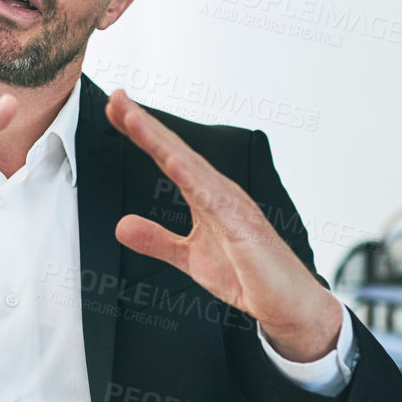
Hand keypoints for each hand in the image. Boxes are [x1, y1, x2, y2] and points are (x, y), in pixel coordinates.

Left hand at [107, 90, 341, 361]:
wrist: (286, 303)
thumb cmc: (247, 274)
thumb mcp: (189, 257)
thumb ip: (157, 240)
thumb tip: (121, 226)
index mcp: (205, 195)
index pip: (168, 158)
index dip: (142, 133)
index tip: (115, 109)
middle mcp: (219, 192)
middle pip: (176, 152)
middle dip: (146, 125)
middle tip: (116, 98)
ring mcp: (232, 207)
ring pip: (191, 167)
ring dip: (162, 142)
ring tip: (134, 119)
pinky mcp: (243, 229)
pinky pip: (215, 200)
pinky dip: (193, 179)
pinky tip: (173, 162)